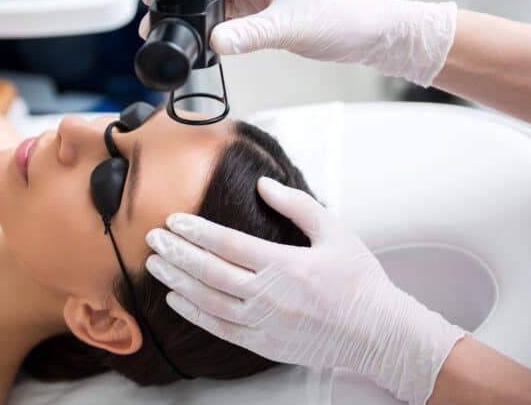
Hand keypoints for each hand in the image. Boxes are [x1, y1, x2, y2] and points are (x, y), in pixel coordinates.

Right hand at [139, 0, 456, 86]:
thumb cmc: (339, 18)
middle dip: (185, 7)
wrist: (367, 36)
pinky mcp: (265, 19)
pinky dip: (220, 36)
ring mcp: (260, 0)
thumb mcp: (288, 27)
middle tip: (161, 27)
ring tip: (182, 42)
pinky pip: (233, 25)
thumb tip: (214, 42)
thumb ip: (249, 35)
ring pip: (218, 9)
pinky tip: (210, 50)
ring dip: (202, 24)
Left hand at [145, 177, 464, 404]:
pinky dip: (193, 314)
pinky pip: (219, 329)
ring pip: (207, 301)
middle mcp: (270, 296)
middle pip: (209, 271)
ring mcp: (264, 324)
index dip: (196, 231)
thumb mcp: (335, 232)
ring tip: (155, 264)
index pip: (227, 244)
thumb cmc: (358, 281)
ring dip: (177, 281)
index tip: (173, 220)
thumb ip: (297, 205)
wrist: (378, 333)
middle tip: (152, 238)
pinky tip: (175, 300)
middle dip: (176, 252)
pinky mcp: (263, 344)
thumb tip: (263, 184)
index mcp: (286, 265)